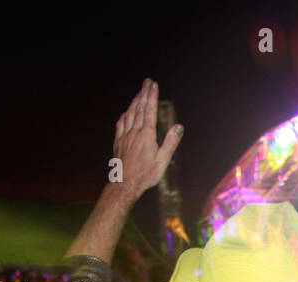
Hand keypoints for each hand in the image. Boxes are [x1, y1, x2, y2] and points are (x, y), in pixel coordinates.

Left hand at [112, 78, 182, 200]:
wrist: (125, 184)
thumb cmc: (145, 175)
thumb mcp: (163, 161)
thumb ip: (170, 142)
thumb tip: (178, 127)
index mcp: (147, 135)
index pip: (150, 111)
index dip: (152, 96)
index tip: (154, 85)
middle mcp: (135, 132)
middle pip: (139, 108)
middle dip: (144, 93)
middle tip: (147, 81)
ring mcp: (125, 136)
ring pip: (129, 113)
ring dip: (135, 101)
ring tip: (139, 92)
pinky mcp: (118, 141)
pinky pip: (121, 123)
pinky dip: (125, 114)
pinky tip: (126, 112)